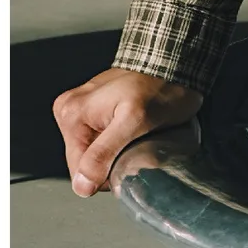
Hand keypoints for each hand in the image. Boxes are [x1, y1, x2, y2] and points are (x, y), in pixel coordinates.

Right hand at [52, 68, 203, 196]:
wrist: (176, 62)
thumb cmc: (160, 85)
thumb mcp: (135, 121)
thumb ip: (104, 152)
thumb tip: (82, 185)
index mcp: (71, 114)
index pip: (80, 172)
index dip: (108, 173)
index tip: (131, 155)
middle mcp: (71, 111)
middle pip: (87, 164)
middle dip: (114, 160)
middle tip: (137, 140)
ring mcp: (84, 110)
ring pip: (98, 155)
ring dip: (119, 152)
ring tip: (138, 132)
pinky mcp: (98, 111)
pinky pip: (106, 142)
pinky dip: (122, 142)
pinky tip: (136, 129)